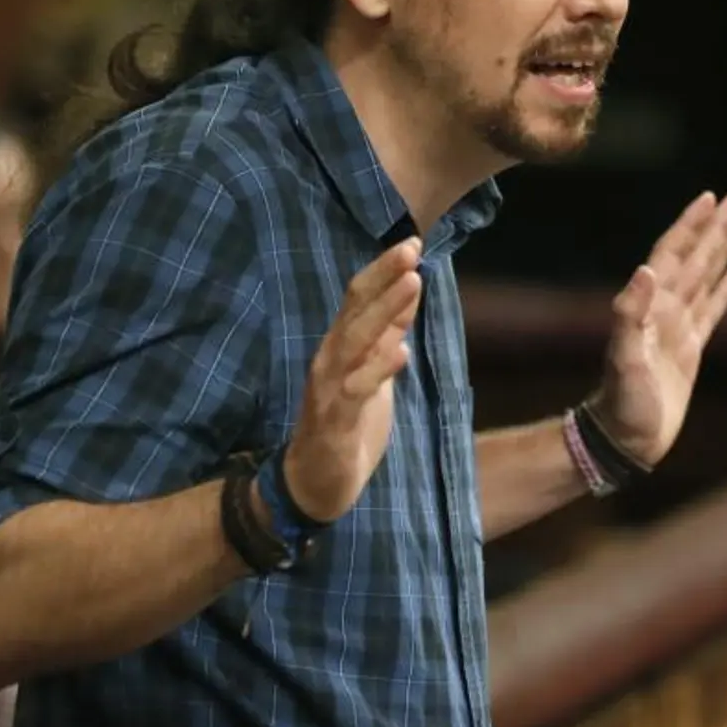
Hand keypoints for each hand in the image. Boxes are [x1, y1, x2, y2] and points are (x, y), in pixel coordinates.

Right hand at [283, 238, 423, 521]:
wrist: (315, 482)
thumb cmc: (347, 422)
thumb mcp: (376, 370)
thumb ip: (389, 331)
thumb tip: (410, 286)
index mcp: (341, 347)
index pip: (360, 299)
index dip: (384, 271)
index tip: (411, 243)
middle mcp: (331, 360)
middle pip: (356, 310)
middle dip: (383, 278)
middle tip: (409, 248)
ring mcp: (329, 388)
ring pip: (355, 342)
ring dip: (383, 311)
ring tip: (411, 283)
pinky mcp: (335, 421)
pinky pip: (356, 390)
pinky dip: (377, 370)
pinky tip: (400, 352)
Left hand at [592, 192, 726, 465]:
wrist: (624, 440)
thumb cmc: (622, 403)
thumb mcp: (623, 359)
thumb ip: (630, 313)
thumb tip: (646, 270)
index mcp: (650, 307)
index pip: (673, 255)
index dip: (690, 226)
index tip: (710, 199)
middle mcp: (664, 310)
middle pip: (693, 259)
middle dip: (713, 229)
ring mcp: (678, 328)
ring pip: (704, 278)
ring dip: (720, 250)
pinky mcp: (690, 350)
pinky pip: (711, 311)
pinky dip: (722, 289)